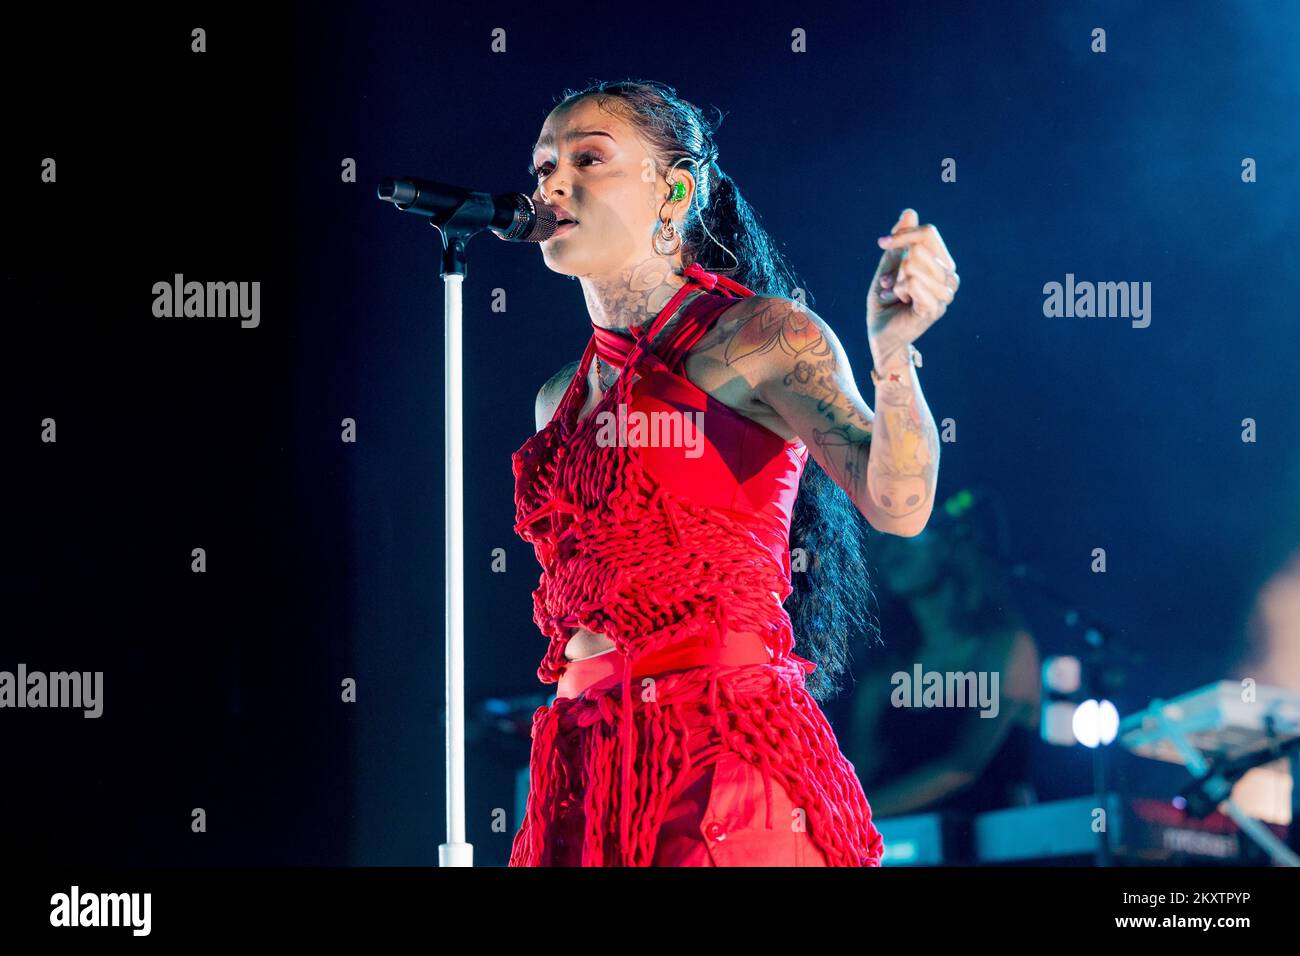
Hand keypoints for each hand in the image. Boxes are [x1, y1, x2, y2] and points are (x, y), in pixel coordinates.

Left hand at [866, 209, 958, 369]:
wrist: (881, 335)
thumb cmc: (885, 302)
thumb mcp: (889, 266)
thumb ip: (901, 241)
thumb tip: (910, 212)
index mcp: (942, 264)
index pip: (928, 233)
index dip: (902, 235)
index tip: (882, 243)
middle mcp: (949, 277)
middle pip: (919, 248)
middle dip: (896, 265)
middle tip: (892, 284)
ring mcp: (945, 294)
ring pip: (914, 264)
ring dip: (895, 280)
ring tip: (895, 295)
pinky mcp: (935, 308)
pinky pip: (913, 281)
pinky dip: (897, 290)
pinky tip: (898, 302)